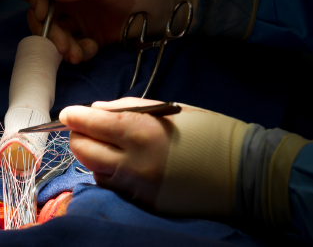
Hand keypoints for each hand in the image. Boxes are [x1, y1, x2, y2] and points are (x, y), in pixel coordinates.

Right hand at [9, 0, 197, 63]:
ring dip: (60, 47)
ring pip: (51, 35)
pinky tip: (92, 49)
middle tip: (63, 44)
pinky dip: (77, 52)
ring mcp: (76, 15)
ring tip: (78, 54)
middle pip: (35, 13)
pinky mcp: (88, 34)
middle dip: (46, 31)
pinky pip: (71, 47)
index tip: (44, 10)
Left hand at [62, 97, 252, 216]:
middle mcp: (135, 163)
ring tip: (110, 146)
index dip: (74, 117)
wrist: (245, 174)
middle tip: (84, 129)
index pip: (91, 125)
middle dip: (78, 137)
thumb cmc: (210, 133)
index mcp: (142, 132)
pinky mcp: (145, 204)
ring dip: (95, 156)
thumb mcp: (169, 110)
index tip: (68, 113)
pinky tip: (125, 164)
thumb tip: (95, 111)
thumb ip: (128, 109)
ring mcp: (138, 188)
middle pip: (84, 151)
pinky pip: (114, 187)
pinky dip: (111, 173)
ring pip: (95, 171)